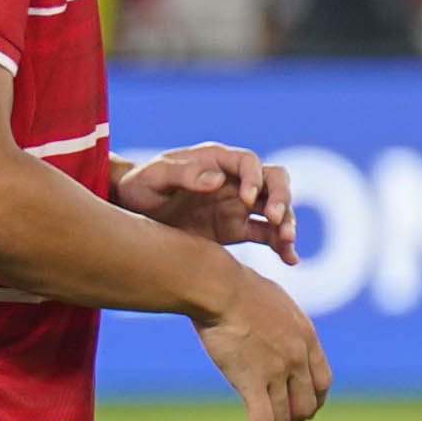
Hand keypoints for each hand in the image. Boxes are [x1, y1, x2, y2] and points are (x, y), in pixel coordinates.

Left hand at [121, 143, 296, 258]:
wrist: (131, 213)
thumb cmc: (139, 188)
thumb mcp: (153, 179)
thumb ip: (183, 174)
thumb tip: (218, 179)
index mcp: (216, 161)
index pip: (249, 162)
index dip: (255, 178)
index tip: (249, 200)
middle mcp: (234, 180)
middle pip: (274, 180)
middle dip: (282, 198)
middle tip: (277, 219)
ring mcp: (239, 205)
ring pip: (277, 208)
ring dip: (287, 223)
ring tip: (287, 243)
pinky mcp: (238, 228)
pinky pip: (268, 234)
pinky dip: (282, 245)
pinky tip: (290, 260)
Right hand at [191, 261, 329, 420]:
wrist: (219, 287)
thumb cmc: (238, 287)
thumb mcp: (274, 301)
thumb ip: (282, 322)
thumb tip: (274, 325)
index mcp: (308, 338)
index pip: (323, 383)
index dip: (312, 403)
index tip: (299, 411)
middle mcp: (299, 358)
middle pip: (307, 406)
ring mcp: (278, 371)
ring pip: (284, 418)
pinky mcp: (252, 381)